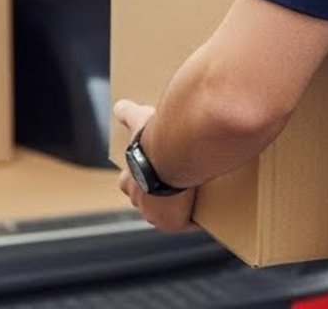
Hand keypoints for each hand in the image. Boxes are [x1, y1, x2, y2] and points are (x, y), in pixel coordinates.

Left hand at [113, 100, 197, 233]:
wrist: (173, 155)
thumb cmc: (156, 138)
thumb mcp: (139, 120)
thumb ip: (128, 114)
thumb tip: (120, 105)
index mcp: (129, 180)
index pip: (128, 183)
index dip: (138, 178)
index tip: (151, 172)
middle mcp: (139, 201)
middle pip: (145, 204)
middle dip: (156, 198)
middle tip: (176, 185)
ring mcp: (156, 215)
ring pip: (166, 216)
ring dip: (178, 209)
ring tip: (195, 196)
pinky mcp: (176, 223)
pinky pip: (189, 223)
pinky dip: (196, 218)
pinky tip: (208, 207)